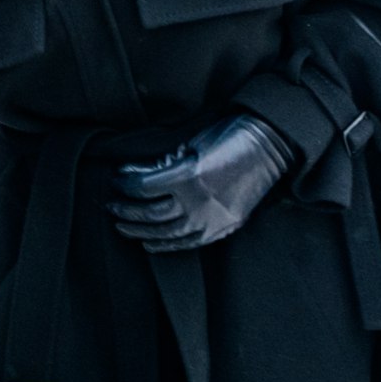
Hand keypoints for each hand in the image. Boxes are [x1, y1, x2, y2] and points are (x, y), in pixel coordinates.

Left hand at [107, 114, 293, 251]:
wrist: (269, 146)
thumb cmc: (228, 137)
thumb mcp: (191, 144)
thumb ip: (162, 163)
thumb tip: (132, 173)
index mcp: (190, 176)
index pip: (143, 187)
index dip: (125, 183)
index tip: (116, 178)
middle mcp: (200, 202)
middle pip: (151, 214)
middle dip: (126, 210)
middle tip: (111, 206)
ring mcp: (213, 219)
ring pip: (167, 233)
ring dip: (140, 230)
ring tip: (123, 226)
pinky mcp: (224, 227)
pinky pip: (189, 243)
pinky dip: (166, 244)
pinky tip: (149, 242)